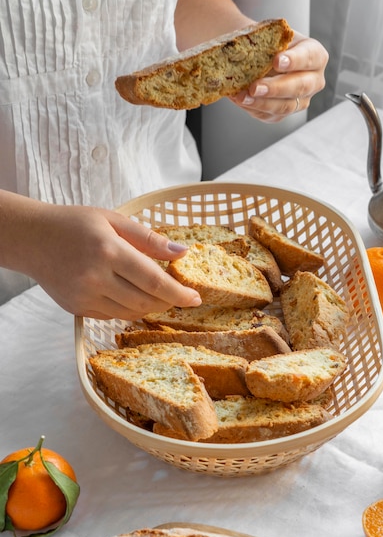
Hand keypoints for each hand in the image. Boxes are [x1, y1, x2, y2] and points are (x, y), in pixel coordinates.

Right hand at [25, 204, 201, 318]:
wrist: (32, 239)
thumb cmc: (74, 224)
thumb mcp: (114, 220)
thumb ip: (149, 238)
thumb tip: (182, 254)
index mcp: (109, 251)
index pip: (154, 280)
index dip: (179, 293)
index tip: (196, 299)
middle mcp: (96, 278)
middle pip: (146, 302)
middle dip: (168, 302)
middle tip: (179, 295)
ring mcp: (85, 297)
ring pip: (131, 313)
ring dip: (150, 306)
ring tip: (155, 293)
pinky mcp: (77, 309)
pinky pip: (113, 316)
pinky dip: (128, 308)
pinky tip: (128, 293)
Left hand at [229, 31, 328, 122]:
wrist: (260, 56)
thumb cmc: (269, 42)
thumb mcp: (271, 36)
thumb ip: (266, 42)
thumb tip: (245, 51)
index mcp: (315, 55)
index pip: (309, 57)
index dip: (294, 60)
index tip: (276, 60)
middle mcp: (313, 81)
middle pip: (299, 87)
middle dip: (275, 88)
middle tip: (254, 87)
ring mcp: (300, 100)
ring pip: (285, 106)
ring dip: (262, 103)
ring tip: (242, 97)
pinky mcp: (284, 113)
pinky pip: (270, 115)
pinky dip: (253, 108)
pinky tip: (240, 100)